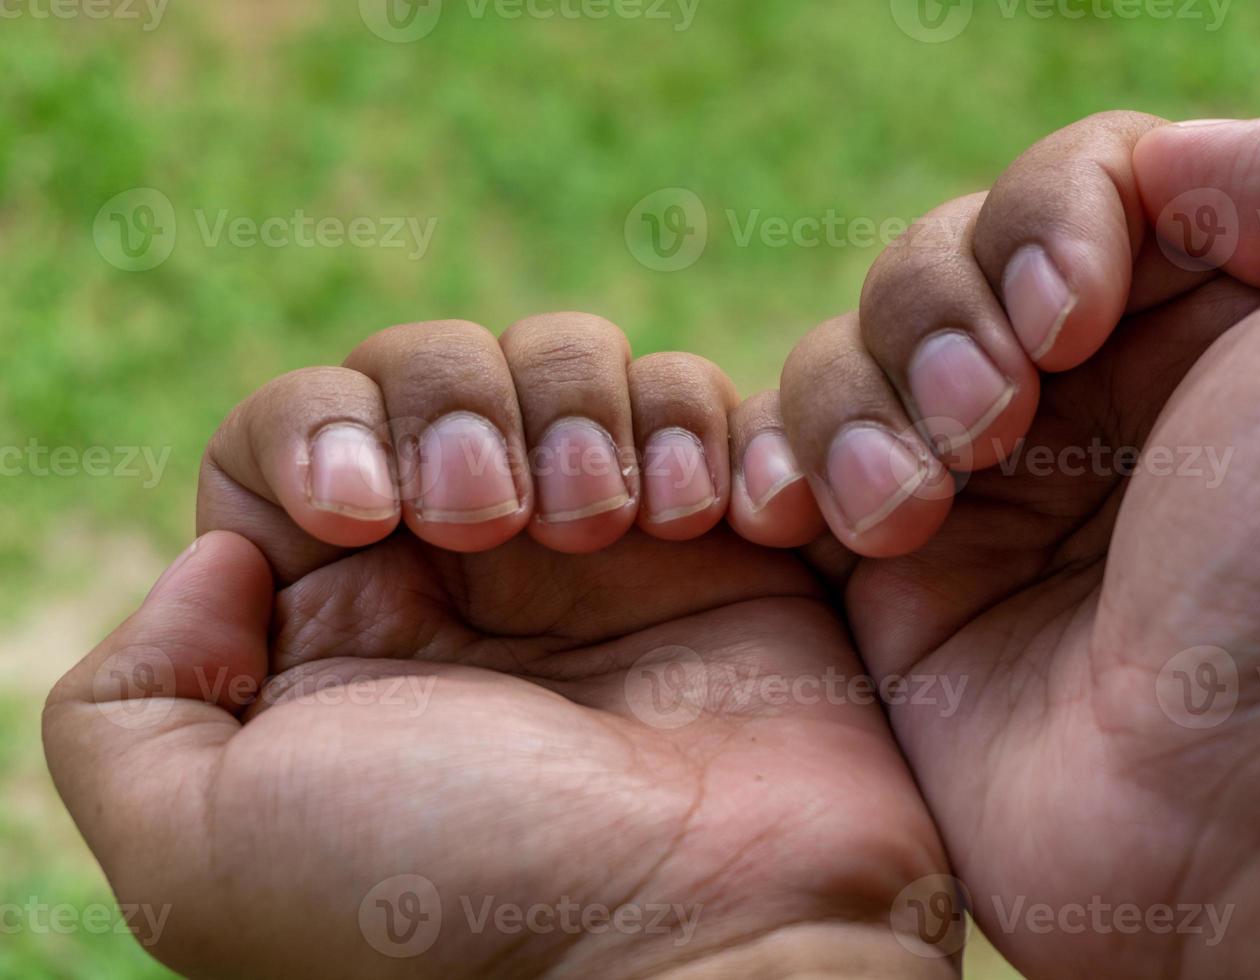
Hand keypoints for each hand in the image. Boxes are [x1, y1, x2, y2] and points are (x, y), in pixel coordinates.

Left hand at [44, 316, 952, 977]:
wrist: (709, 940)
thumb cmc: (460, 898)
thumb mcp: (206, 855)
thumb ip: (133, 706)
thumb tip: (223, 560)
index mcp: (346, 617)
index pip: (301, 422)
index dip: (325, 424)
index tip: (369, 512)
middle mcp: (472, 566)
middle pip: (434, 365)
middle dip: (460, 403)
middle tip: (498, 516)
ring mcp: (607, 542)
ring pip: (569, 359)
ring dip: (585, 406)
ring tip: (617, 523)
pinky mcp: (726, 536)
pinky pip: (703, 404)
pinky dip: (705, 428)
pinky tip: (714, 522)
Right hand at [775, 94, 1259, 976]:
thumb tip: (1159, 167)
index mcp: (1198, 323)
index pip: (1056, 199)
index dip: (1034, 226)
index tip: (1067, 316)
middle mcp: (1084, 407)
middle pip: (931, 272)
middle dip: (935, 320)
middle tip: (994, 421)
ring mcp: (982, 504)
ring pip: (845, 365)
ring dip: (854, 402)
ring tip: (910, 505)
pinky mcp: (893, 600)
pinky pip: (786, 482)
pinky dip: (768, 467)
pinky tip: (795, 511)